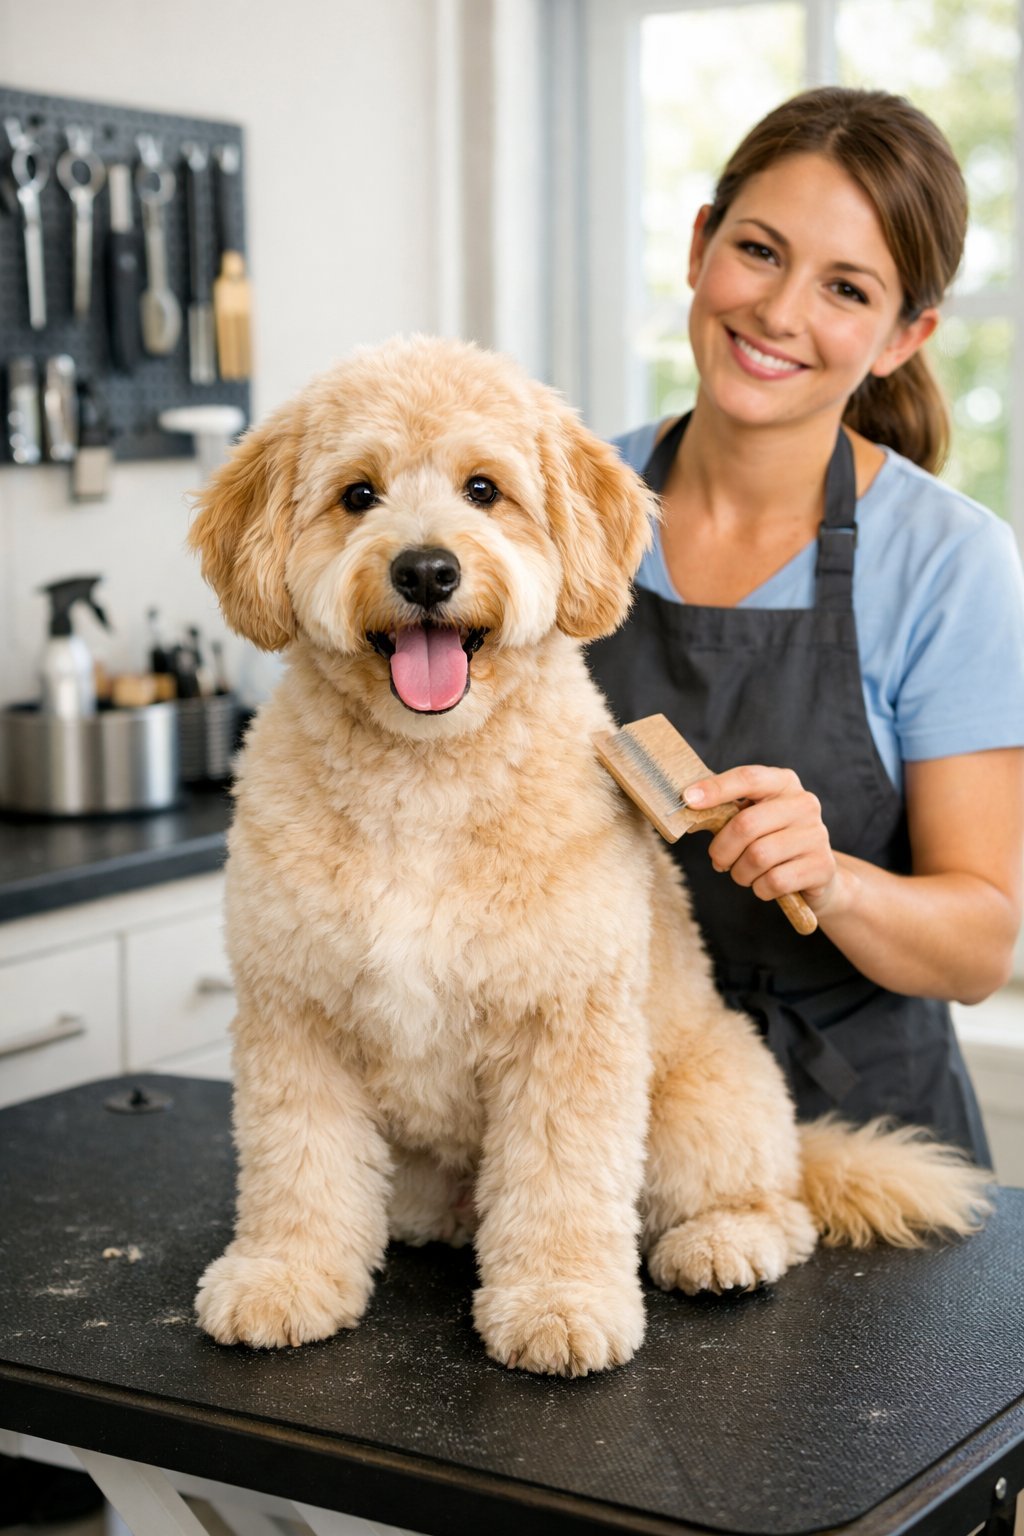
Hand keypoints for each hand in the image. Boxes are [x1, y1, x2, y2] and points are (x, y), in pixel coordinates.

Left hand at [683, 765, 838, 910]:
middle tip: (718, 861)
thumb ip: (724, 809)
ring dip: (740, 873)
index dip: (716, 789)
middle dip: (722, 849)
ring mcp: (816, 834)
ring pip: (758, 856)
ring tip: (743, 873)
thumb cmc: (771, 839)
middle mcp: (804, 803)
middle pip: (746, 824)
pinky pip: (774, 881)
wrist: (814, 873)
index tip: (687, 799)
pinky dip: (759, 888)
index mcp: (783, 783)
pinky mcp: (822, 866)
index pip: (748, 778)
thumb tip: (688, 804)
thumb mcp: (750, 817)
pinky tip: (763, 885)